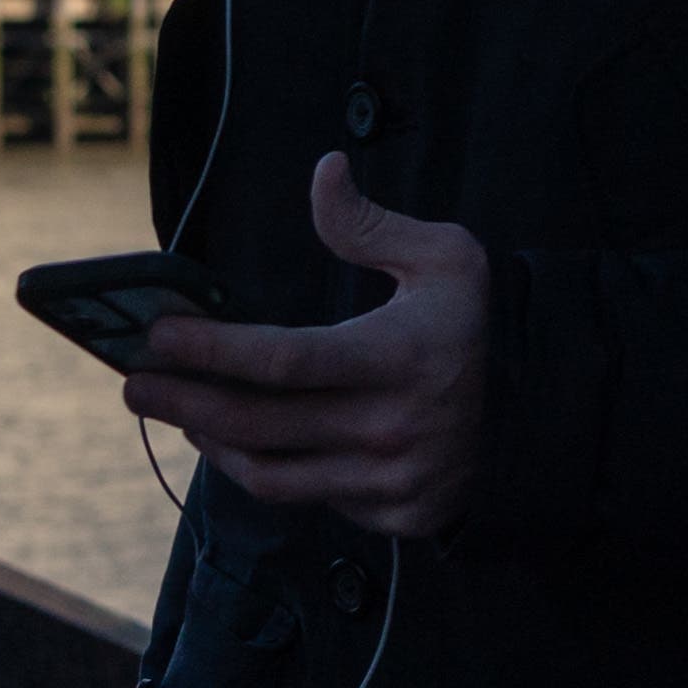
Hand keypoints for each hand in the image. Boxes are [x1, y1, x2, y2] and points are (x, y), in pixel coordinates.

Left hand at [122, 156, 488, 538]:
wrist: (554, 408)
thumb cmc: (487, 324)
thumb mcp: (447, 258)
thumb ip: (371, 224)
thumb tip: (323, 172)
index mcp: (398, 359)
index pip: (281, 361)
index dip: (210, 350)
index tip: (155, 336)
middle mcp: (390, 428)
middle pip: (258, 426)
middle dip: (183, 403)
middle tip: (133, 385)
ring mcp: (392, 481)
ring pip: (273, 476)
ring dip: (216, 444)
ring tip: (183, 415)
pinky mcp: (398, 515)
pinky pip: (316, 499)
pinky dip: (274, 471)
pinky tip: (251, 443)